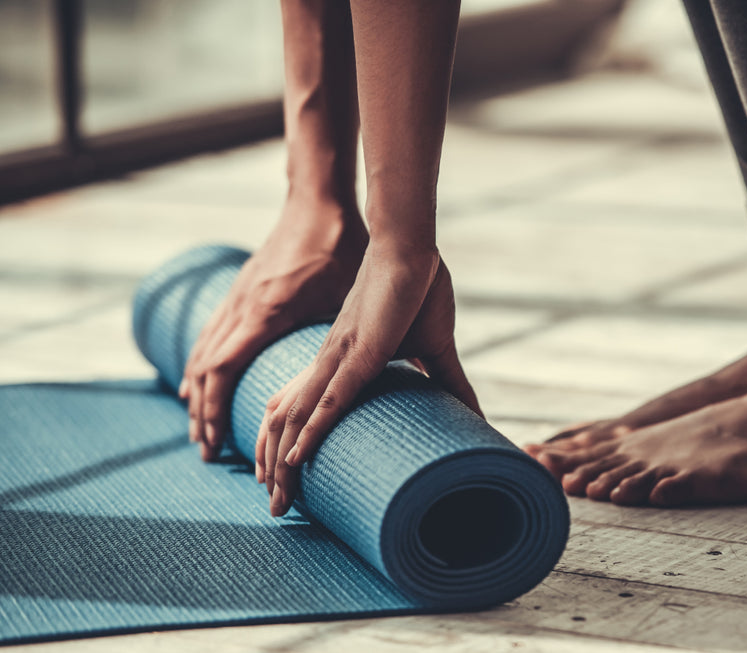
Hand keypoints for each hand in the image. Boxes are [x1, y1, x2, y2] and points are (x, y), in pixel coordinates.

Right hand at [179, 207, 366, 460]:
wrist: (317, 200)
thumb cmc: (340, 246)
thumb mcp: (349, 296)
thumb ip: (367, 337)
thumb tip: (416, 372)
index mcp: (267, 314)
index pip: (225, 371)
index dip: (217, 409)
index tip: (217, 443)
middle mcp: (244, 308)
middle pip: (207, 371)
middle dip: (203, 413)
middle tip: (207, 452)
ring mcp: (238, 297)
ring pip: (203, 353)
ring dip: (198, 393)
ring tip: (200, 429)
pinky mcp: (242, 289)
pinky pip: (210, 334)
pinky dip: (200, 363)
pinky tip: (199, 381)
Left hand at [257, 244, 479, 515]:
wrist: (412, 248)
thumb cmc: (419, 289)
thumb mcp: (434, 348)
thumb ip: (448, 382)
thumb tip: (474, 413)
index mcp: (341, 361)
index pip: (303, 410)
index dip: (289, 445)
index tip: (284, 480)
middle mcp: (329, 363)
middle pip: (286, 423)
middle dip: (276, 469)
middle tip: (276, 508)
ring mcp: (339, 359)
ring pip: (297, 419)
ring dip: (282, 462)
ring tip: (277, 499)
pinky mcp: (358, 354)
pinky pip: (326, 400)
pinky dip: (308, 431)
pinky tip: (293, 460)